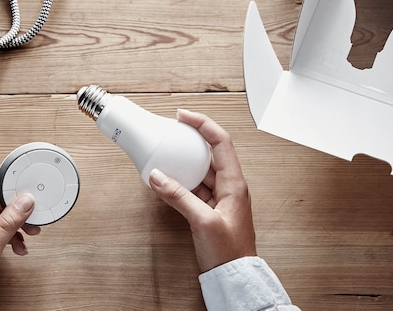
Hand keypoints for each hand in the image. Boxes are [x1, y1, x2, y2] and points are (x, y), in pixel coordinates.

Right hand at [149, 109, 255, 271]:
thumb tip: (158, 177)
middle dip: (191, 140)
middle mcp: (229, 186)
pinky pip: (194, 187)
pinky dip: (180, 182)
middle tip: (172, 131)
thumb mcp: (202, 221)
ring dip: (183, 162)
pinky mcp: (211, 208)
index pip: (221, 142)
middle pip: (210, 152)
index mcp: (234, 183)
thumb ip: (179, 197)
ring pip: (200, 170)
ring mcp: (220, 197)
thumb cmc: (230, 252)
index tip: (184, 116)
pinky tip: (167, 182)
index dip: (203, 125)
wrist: (234, 276)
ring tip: (166, 154)